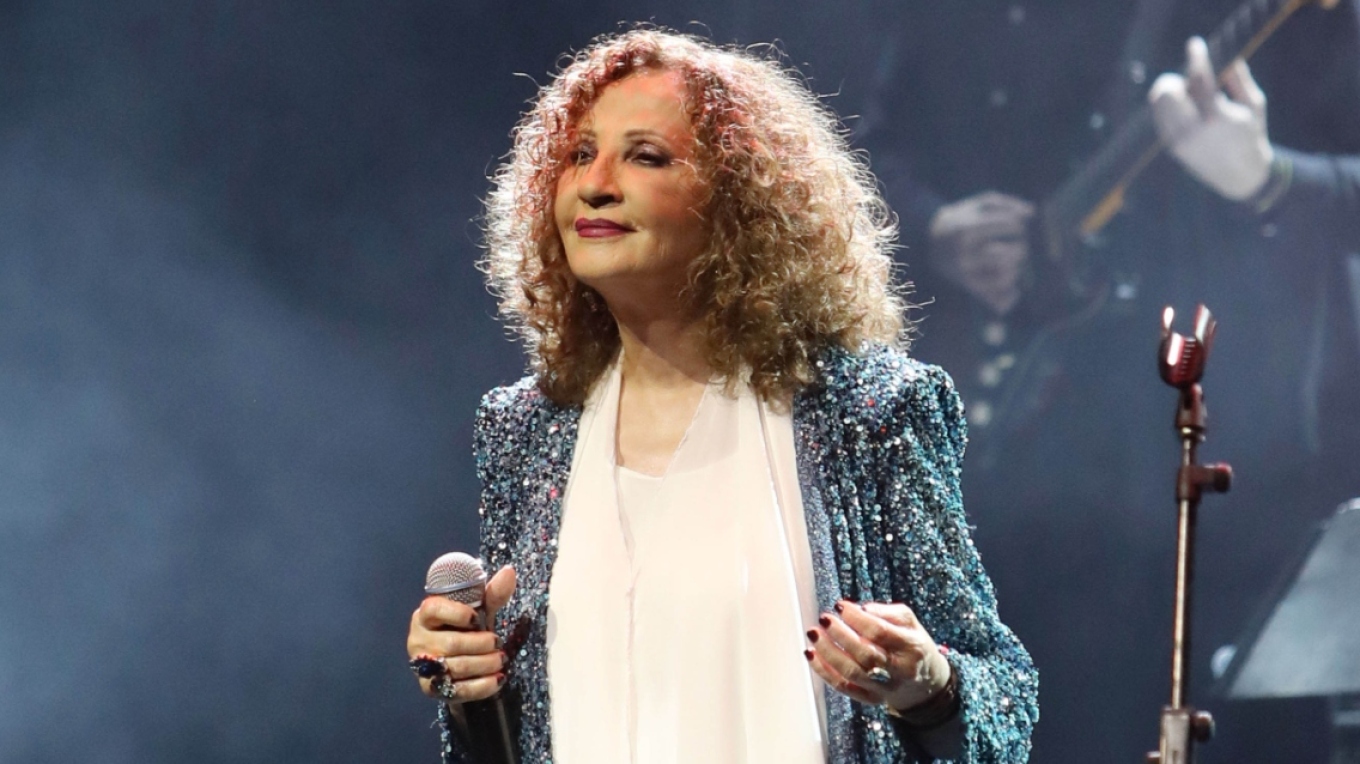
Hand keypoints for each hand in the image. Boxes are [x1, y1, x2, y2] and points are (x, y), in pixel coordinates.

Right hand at [407, 564, 516, 703]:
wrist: (457, 659)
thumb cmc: (466, 629)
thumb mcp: (478, 610)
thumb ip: (492, 594)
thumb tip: (509, 571)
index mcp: (426, 615)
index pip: (434, 609)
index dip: (456, 613)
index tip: (476, 618)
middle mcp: (418, 639)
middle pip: (451, 643)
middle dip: (480, 644)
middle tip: (497, 644)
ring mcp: (423, 666)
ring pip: (456, 667)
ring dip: (484, 664)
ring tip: (501, 660)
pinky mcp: (431, 688)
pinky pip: (457, 690)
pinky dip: (481, 686)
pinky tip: (497, 680)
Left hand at [805, 600, 951, 712]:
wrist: (926, 683)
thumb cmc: (912, 645)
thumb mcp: (909, 623)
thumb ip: (886, 612)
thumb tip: (860, 608)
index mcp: (911, 647)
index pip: (880, 632)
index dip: (857, 618)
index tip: (840, 606)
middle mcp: (900, 670)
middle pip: (865, 654)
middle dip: (840, 635)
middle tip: (824, 619)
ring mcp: (885, 688)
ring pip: (852, 673)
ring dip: (828, 653)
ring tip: (814, 634)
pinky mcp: (871, 699)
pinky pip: (844, 687)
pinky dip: (824, 671)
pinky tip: (811, 654)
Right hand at [928, 191, 1032, 315]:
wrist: (931, 241)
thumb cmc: (963, 219)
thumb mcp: (980, 204)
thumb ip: (1007, 204)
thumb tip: (1032, 212)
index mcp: (967, 229)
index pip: (1007, 226)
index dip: (1018, 224)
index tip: (1017, 226)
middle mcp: (965, 253)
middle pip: (1006, 253)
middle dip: (1020, 247)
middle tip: (1019, 245)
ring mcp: (966, 273)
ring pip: (1003, 276)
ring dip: (1016, 268)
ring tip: (1013, 262)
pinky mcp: (968, 287)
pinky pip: (995, 299)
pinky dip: (1010, 296)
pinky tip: (1015, 290)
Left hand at [1149, 36, 1273, 200]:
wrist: (1239, 176)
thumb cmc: (1251, 134)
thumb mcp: (1254, 106)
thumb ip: (1240, 81)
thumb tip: (1229, 56)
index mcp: (1218, 118)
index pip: (1201, 82)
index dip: (1197, 60)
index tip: (1195, 44)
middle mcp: (1194, 130)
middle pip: (1168, 94)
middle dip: (1174, 80)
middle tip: (1186, 81)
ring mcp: (1179, 140)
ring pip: (1160, 105)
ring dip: (1171, 92)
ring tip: (1189, 98)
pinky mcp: (1172, 147)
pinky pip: (1160, 118)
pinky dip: (1168, 107)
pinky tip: (1183, 109)